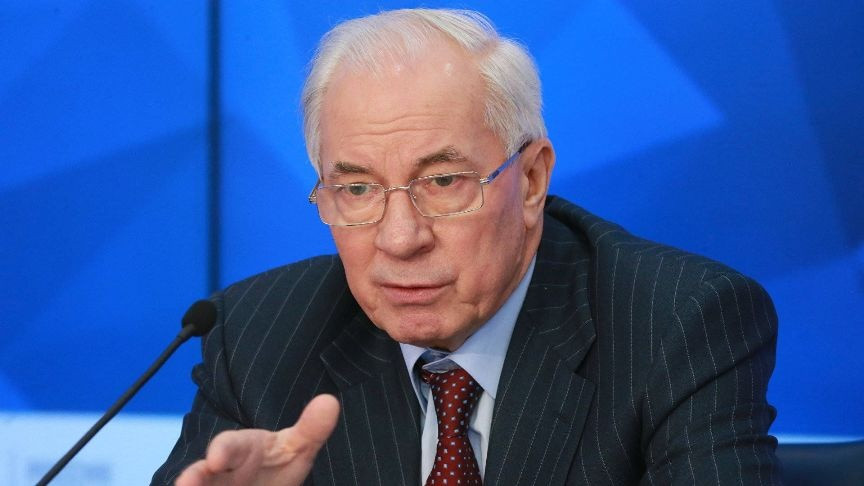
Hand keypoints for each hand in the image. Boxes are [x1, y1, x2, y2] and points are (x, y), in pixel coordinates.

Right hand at [175, 394, 339, 485]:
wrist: (260, 484)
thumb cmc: (274, 465)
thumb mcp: (295, 448)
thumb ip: (311, 429)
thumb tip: (330, 401)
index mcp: (239, 450)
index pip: (228, 446)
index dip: (222, 451)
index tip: (216, 459)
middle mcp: (218, 472)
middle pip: (199, 474)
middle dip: (192, 478)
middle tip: (185, 484)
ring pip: (198, 485)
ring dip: (193, 485)